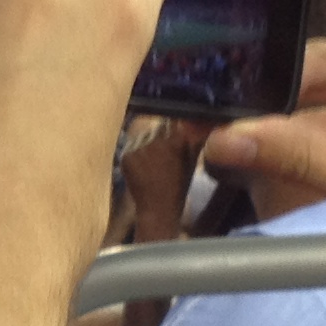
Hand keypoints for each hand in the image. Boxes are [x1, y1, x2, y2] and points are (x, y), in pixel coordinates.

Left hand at [116, 115, 203, 241]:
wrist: (158, 208)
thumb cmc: (179, 184)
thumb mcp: (193, 159)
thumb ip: (196, 136)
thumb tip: (199, 118)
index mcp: (179, 138)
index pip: (175, 117)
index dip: (175, 124)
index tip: (175, 132)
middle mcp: (159, 137)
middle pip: (159, 124)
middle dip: (161, 133)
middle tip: (163, 151)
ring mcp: (140, 145)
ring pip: (144, 133)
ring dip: (147, 141)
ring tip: (153, 161)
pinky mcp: (126, 154)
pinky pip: (131, 144)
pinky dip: (136, 152)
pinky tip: (142, 166)